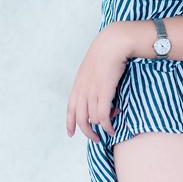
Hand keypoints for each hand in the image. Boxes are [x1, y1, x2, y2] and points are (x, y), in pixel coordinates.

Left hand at [66, 23, 132, 141]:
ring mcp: (92, 92)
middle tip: (96, 138)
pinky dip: (107, 125)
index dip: (69, 123)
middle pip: (80, 119)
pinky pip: (103, 116)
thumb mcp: (93, 66)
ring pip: (92, 119)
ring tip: (110, 128)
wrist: (112, 43)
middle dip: (87, 131)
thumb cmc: (106, 51)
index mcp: (78, 84)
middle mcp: (83, 90)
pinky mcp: (104, 93)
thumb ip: (91, 79)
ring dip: (101, 128)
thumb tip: (98, 90)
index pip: (70, 108)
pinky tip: (112, 127)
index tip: (71, 133)